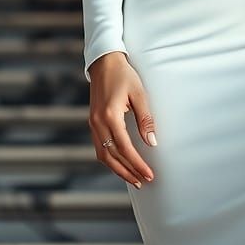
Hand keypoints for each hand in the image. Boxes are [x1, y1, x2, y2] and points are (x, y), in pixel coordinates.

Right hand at [87, 51, 157, 187]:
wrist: (104, 62)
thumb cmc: (124, 75)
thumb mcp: (139, 94)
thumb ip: (145, 119)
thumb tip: (152, 143)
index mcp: (110, 116)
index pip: (125, 148)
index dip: (137, 163)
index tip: (149, 174)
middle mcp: (98, 122)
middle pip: (112, 156)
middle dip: (128, 171)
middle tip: (143, 181)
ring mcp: (93, 123)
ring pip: (103, 155)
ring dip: (118, 169)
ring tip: (134, 178)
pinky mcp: (93, 122)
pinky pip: (100, 147)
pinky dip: (110, 159)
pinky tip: (120, 163)